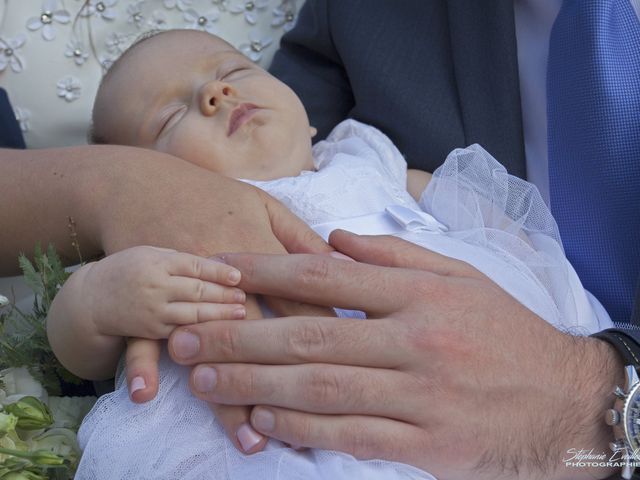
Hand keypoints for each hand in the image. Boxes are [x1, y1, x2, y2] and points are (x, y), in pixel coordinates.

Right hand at [84, 246, 245, 338]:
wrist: (91, 301)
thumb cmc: (127, 271)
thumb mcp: (149, 254)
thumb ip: (179, 259)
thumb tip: (215, 265)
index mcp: (156, 262)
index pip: (194, 266)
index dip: (219, 272)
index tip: (239, 276)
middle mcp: (155, 285)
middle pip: (198, 290)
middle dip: (225, 294)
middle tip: (245, 296)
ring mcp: (153, 310)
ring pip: (193, 313)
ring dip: (220, 313)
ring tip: (240, 312)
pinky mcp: (152, 331)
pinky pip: (182, 330)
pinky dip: (203, 330)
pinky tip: (219, 328)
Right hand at [91, 153, 332, 452]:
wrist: (140, 185)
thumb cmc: (213, 196)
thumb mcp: (266, 207)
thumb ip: (304, 241)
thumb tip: (345, 271)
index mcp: (262, 249)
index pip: (306, 300)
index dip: (334, 337)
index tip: (360, 372)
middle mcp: (226, 275)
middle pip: (265, 333)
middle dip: (291, 379)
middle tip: (316, 424)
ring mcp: (183, 286)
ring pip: (212, 344)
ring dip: (231, 391)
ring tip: (252, 436)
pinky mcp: (146, 295)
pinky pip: (142, 332)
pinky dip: (144, 362)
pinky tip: (148, 396)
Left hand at [168, 231, 622, 479]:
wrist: (567, 401)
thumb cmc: (507, 333)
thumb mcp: (462, 277)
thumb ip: (396, 255)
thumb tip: (335, 240)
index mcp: (419, 296)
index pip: (324, 278)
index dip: (264, 272)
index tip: (218, 271)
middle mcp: (414, 342)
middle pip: (308, 337)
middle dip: (237, 337)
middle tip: (184, 338)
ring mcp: (419, 396)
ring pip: (320, 389)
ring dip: (254, 386)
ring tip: (204, 380)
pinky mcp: (427, 443)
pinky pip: (351, 435)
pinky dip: (301, 429)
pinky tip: (261, 421)